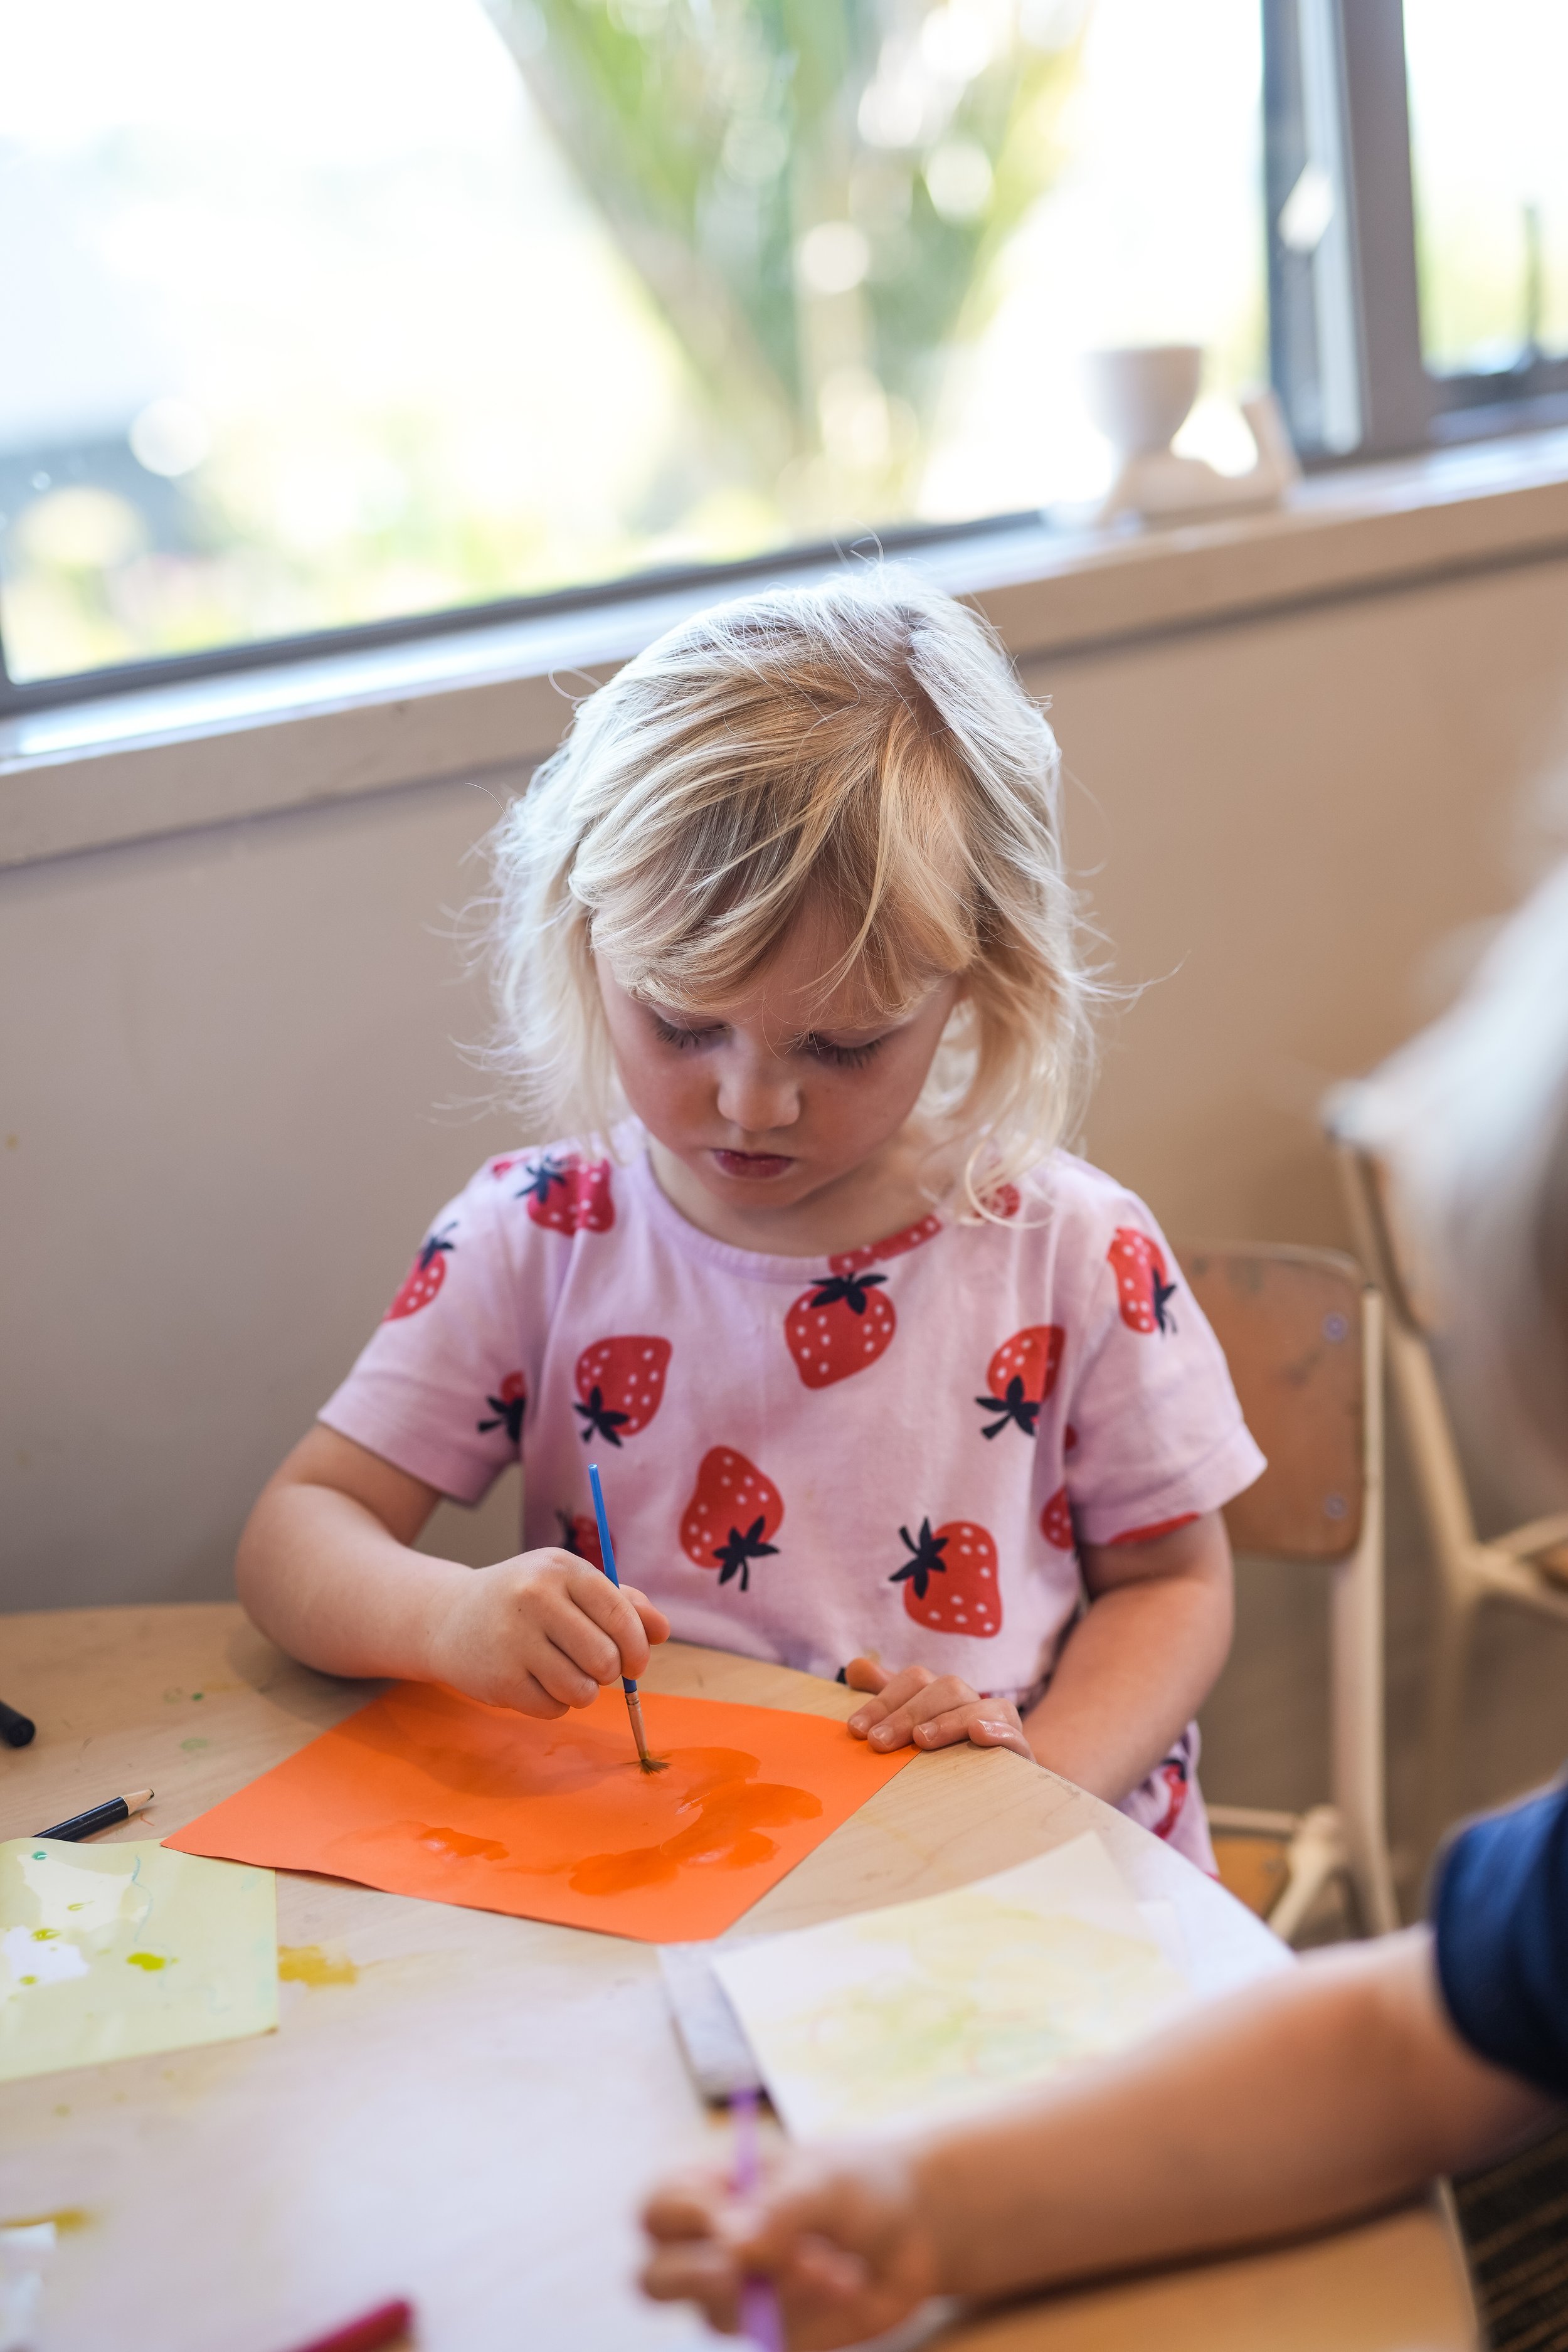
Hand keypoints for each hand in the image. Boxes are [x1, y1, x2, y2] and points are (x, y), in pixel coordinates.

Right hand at [428, 1549, 668, 1718]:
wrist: (449, 1617)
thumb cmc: (524, 1601)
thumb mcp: (568, 1585)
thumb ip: (621, 1602)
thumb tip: (662, 1631)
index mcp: (561, 1569)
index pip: (620, 1614)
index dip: (637, 1646)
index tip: (635, 1662)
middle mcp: (535, 1598)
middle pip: (605, 1659)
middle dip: (608, 1672)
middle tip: (593, 1667)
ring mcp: (513, 1639)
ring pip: (582, 1690)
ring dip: (582, 1691)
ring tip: (561, 1673)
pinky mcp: (498, 1678)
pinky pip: (553, 1709)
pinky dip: (553, 1704)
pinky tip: (534, 1681)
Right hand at [641, 2144, 937, 2347]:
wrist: (914, 2229)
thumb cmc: (856, 2184)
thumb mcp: (825, 2180)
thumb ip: (780, 2209)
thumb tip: (732, 2246)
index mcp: (711, 2194)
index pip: (658, 2211)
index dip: (680, 2216)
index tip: (724, 2210)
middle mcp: (713, 2251)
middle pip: (655, 2280)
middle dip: (693, 2276)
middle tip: (738, 2270)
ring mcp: (741, 2300)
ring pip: (719, 2313)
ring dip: (777, 2288)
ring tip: (832, 2261)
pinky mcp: (776, 2334)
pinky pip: (772, 2336)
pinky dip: (810, 2309)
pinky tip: (848, 2283)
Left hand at [843, 1656, 1032, 1761]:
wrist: (997, 1794)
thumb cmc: (944, 1759)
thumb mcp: (912, 1730)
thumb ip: (886, 1699)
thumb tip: (856, 1667)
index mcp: (943, 1695)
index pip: (914, 1680)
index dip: (884, 1701)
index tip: (856, 1730)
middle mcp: (972, 1703)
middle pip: (946, 1688)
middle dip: (908, 1713)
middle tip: (879, 1742)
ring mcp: (1000, 1725)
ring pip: (980, 1705)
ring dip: (949, 1719)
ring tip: (921, 1739)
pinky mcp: (1021, 1753)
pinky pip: (1014, 1734)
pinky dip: (997, 1731)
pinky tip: (978, 1735)